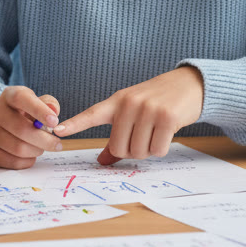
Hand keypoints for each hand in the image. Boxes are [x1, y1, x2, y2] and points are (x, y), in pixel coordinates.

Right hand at [0, 86, 63, 169]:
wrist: (1, 124)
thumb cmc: (24, 112)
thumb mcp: (37, 102)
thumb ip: (48, 103)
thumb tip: (53, 110)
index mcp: (8, 96)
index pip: (21, 99)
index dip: (39, 110)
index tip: (54, 122)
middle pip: (21, 129)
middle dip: (44, 139)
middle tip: (56, 144)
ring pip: (18, 148)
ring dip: (36, 151)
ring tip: (41, 147)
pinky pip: (13, 162)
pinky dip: (27, 161)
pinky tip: (30, 154)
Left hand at [54, 66, 203, 164]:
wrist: (188, 84)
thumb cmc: (157, 101)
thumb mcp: (133, 113)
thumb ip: (117, 136)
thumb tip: (102, 162)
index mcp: (117, 102)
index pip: (92, 114)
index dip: (75, 124)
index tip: (57, 131)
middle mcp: (129, 104)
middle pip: (119, 148)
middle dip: (131, 151)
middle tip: (143, 138)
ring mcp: (148, 109)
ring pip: (138, 151)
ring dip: (148, 150)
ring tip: (155, 132)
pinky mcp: (167, 118)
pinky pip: (157, 150)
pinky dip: (162, 148)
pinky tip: (166, 133)